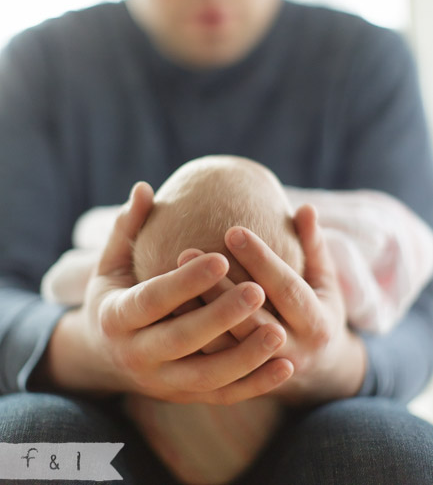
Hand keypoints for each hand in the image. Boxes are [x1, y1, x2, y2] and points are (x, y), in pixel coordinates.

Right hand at [41, 183, 291, 403]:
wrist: (105, 356)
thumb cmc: (114, 296)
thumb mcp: (111, 264)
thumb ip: (127, 229)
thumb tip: (143, 188)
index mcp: (115, 317)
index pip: (152, 300)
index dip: (186, 282)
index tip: (221, 258)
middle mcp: (135, 356)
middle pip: (182, 340)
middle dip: (221, 317)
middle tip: (258, 290)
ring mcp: (160, 382)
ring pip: (206, 376)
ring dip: (244, 358)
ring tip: (279, 332)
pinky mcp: (183, 397)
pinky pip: (222, 395)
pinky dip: (253, 385)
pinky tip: (284, 368)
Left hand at [185, 205, 366, 404]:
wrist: (321, 375)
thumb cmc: (319, 310)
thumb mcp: (325, 281)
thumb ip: (314, 247)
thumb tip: (307, 208)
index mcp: (317, 324)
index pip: (284, 287)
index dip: (259, 259)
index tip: (231, 230)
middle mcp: (294, 352)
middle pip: (250, 319)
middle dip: (218, 287)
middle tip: (186, 251)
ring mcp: (265, 372)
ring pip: (227, 346)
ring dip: (198, 314)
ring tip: (169, 279)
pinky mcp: (244, 384)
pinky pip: (213, 364)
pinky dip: (192, 339)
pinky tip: (167, 311)